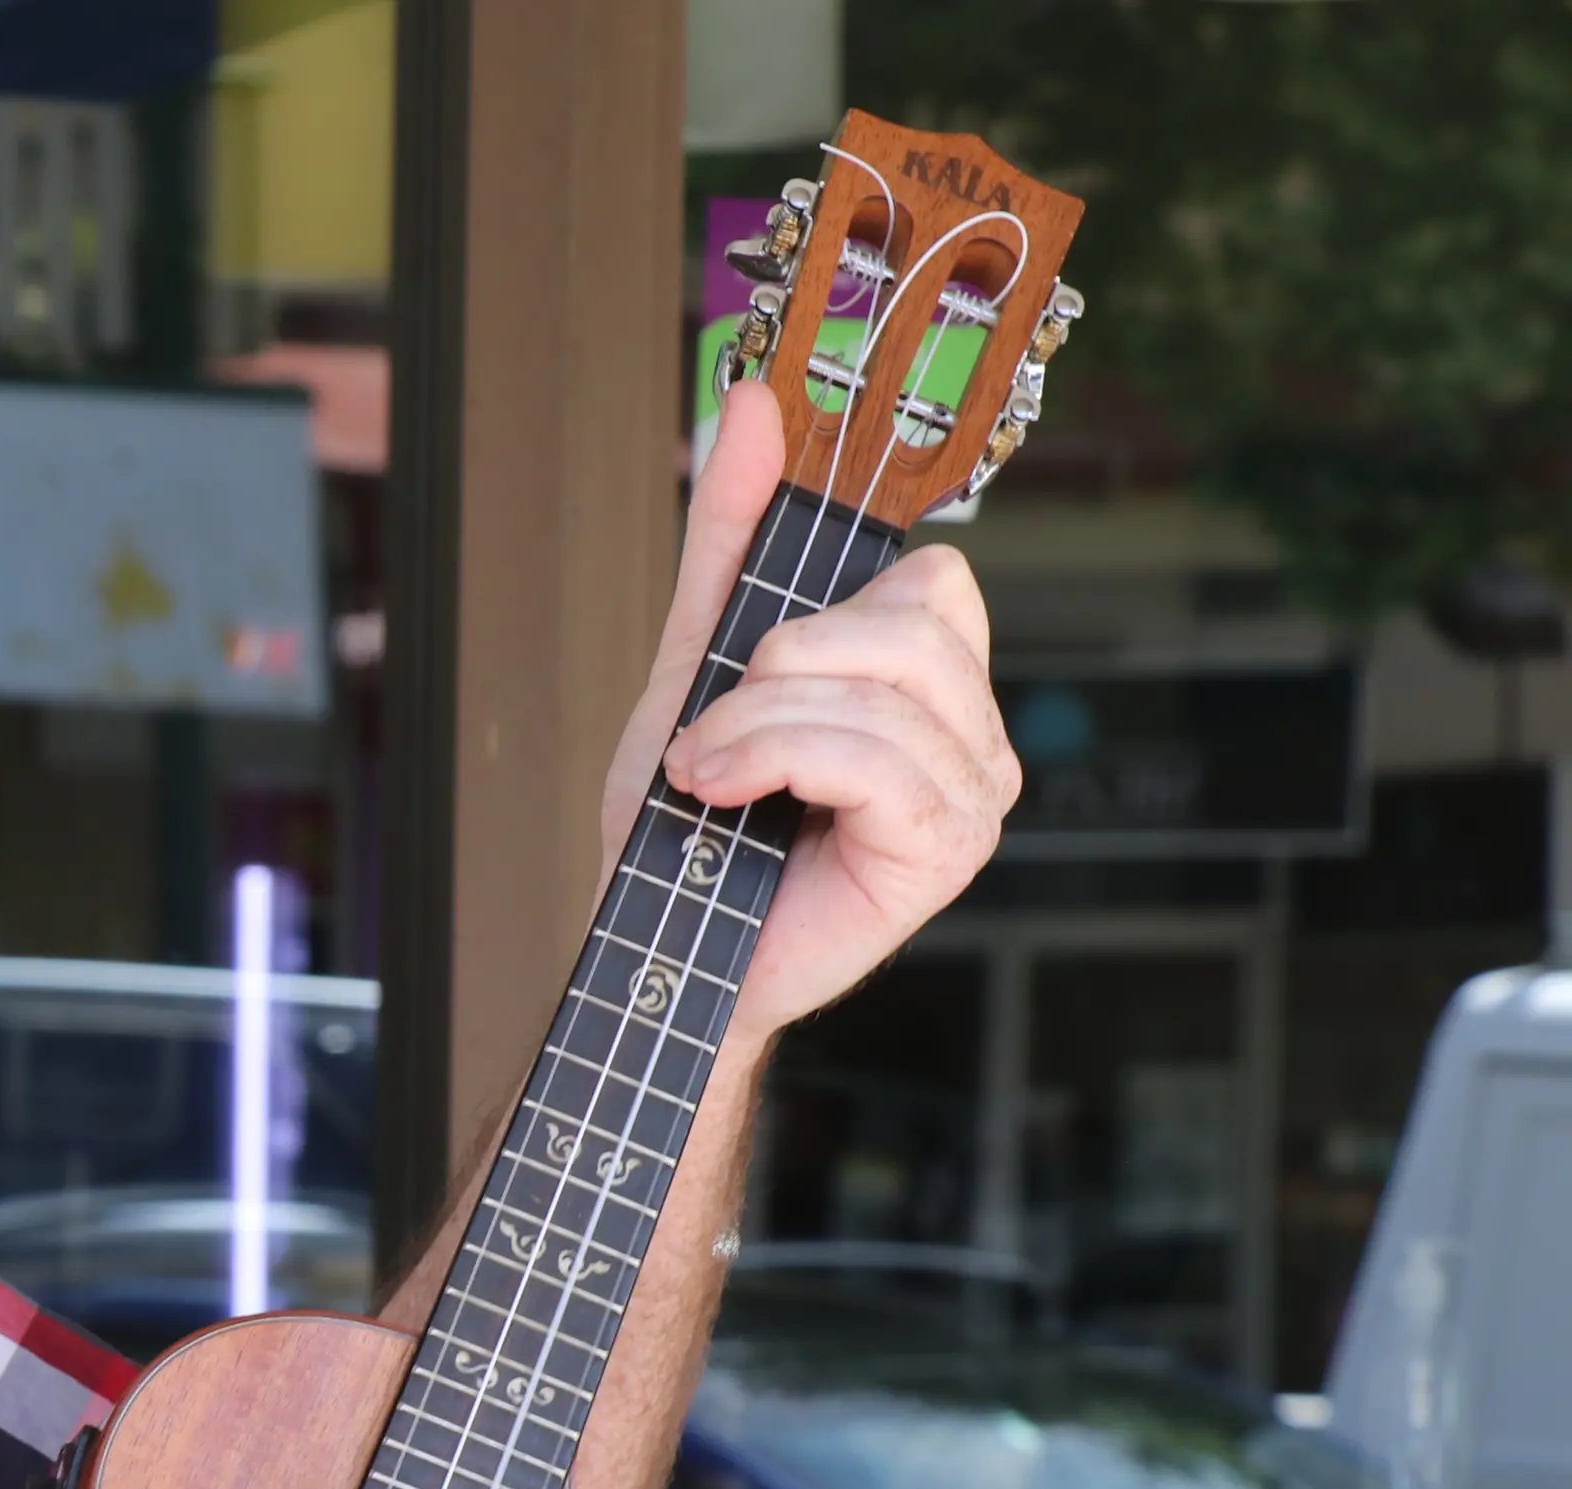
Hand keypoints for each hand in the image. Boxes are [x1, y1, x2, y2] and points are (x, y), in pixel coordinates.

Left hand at [602, 380, 1018, 1043]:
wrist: (659, 942)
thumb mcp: (697, 653)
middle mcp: (972, 731)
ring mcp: (974, 792)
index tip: (746, 662)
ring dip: (757, 728)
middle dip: (778, 668)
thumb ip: (731, 534)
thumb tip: (755, 401)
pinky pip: (878, 761)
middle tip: (713, 730)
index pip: (932, 579)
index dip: (824, 608)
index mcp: (931, 678)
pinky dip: (779, 765)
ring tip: (708, 776)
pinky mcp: (950, 848)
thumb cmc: (691, 819)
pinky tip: (732, 799)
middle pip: (909, 624)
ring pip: (881, 695)